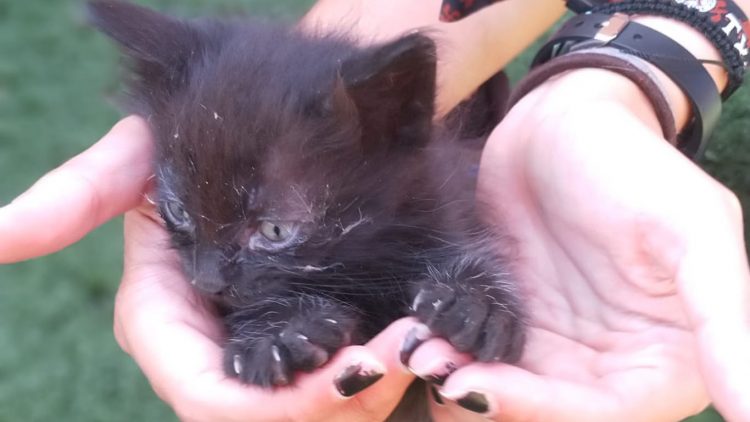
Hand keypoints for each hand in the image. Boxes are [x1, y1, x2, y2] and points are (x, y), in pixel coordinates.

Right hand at [0, 117, 417, 421]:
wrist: (249, 130)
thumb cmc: (188, 141)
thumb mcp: (133, 159)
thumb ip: (79, 195)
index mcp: (166, 325)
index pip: (209, 397)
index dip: (272, 406)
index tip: (347, 372)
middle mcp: (212, 347)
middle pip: (269, 416)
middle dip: (334, 401)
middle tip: (402, 353)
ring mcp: (258, 343)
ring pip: (312, 406)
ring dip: (368, 388)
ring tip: (420, 344)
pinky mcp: (300, 329)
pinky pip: (339, 374)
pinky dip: (376, 369)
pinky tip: (415, 337)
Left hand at [414, 69, 749, 421]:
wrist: (562, 121)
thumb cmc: (635, 164)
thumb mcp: (692, 229)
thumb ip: (726, 321)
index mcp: (668, 358)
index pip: (606, 413)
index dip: (543, 411)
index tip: (478, 387)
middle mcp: (611, 361)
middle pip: (547, 410)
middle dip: (487, 396)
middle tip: (432, 366)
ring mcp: (556, 342)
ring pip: (506, 386)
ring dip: (459, 377)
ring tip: (418, 349)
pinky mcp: (512, 317)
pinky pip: (478, 351)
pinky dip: (449, 349)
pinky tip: (418, 332)